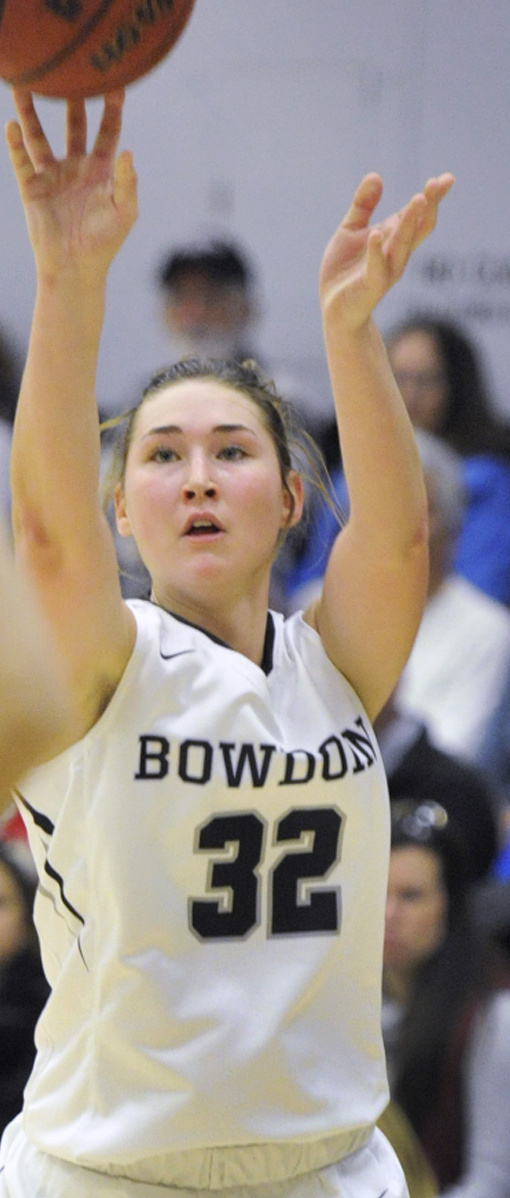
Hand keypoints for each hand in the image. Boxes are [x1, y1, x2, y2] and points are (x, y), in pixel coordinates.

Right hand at [5, 89, 137, 282]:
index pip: (108, 131)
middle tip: (72, 69)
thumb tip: (129, 151)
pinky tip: (11, 124)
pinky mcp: (32, 188)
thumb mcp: (123, 213)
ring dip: (31, 112)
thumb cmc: (105, 245)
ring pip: (40, 135)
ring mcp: (52, 175)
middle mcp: (76, 167)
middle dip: (73, 98)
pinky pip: (21, 160)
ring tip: (26, 84)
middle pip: (73, 124)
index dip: (112, 108)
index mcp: (101, 171)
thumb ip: (127, 182)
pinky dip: (15, 143)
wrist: (75, 270)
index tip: (115, 81)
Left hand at [319, 172, 453, 331]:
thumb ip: (363, 205)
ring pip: (402, 245)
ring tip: (419, 199)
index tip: (446, 178)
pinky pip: (376, 267)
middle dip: (429, 206)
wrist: (334, 309)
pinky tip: (374, 234)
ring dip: (410, 223)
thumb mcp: (351, 230)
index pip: (417, 215)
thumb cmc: (346, 270)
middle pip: (418, 228)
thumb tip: (376, 175)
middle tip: (438, 183)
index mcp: (393, 238)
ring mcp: (386, 270)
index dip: (432, 197)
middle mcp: (396, 254)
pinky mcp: (371, 285)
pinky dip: (376, 251)